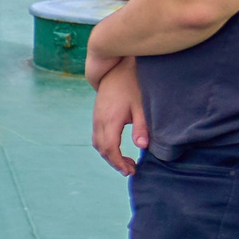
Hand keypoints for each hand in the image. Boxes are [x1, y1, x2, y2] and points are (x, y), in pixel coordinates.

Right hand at [89, 55, 145, 176]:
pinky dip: (106, 146)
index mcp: (110, 120)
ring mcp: (96, 117)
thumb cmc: (132, 85)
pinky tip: (118, 147)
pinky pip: (97, 136)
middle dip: (114, 162)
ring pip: (97, 143)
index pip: (110, 149)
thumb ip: (142, 126)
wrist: (115, 67)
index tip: (131, 170)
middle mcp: (99, 120)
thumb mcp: (141, 105)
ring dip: (109, 155)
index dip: (119, 162)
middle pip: (101, 148)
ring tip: (125, 161)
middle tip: (130, 169)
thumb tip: (142, 147)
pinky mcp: (97, 114)